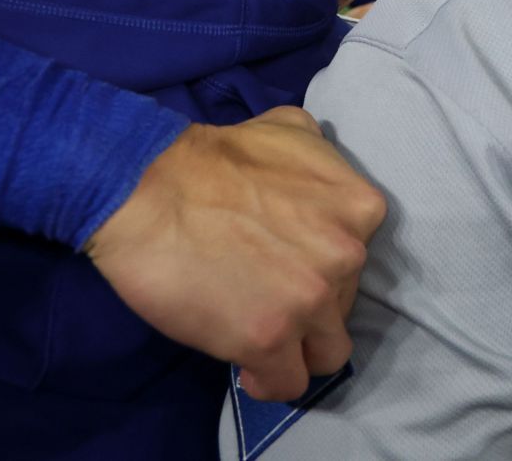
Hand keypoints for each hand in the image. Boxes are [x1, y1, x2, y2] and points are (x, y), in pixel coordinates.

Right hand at [83, 106, 385, 401]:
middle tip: (265, 297)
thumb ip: (324, 157)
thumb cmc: (215, 155)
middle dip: (309, 307)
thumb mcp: (292, 129)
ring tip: (261, 337)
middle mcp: (348, 255)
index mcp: (361, 209)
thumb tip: (322, 175)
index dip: (321, 269)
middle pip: (343, 307)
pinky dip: (269, 379)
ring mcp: (311, 300)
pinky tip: (248, 365)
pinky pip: (288, 382)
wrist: (150, 188)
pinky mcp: (269, 338)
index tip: (288, 269)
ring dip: (296, 349)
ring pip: (326, 353)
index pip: (358, 261)